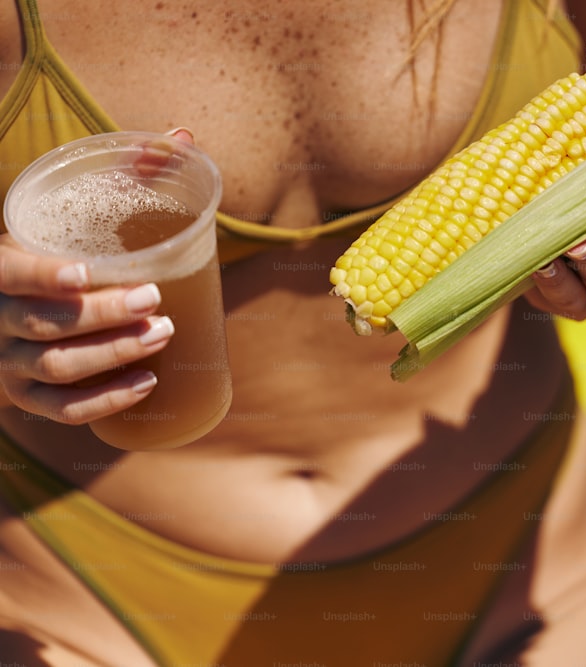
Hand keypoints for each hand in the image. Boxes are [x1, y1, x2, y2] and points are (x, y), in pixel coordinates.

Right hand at [0, 128, 192, 424]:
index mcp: (0, 266)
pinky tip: (146, 384)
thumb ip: (126, 175)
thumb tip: (184, 137)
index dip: (42, 275)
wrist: (22, 304)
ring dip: (111, 355)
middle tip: (154, 301)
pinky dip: (104, 401)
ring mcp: (10, 362)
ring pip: (55, 366)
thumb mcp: (74, 213)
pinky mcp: (29, 396)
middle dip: (101, 316)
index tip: (86, 273)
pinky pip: (62, 408)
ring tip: (163, 334)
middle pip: (44, 323)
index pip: (10, 273)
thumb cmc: (62, 248)